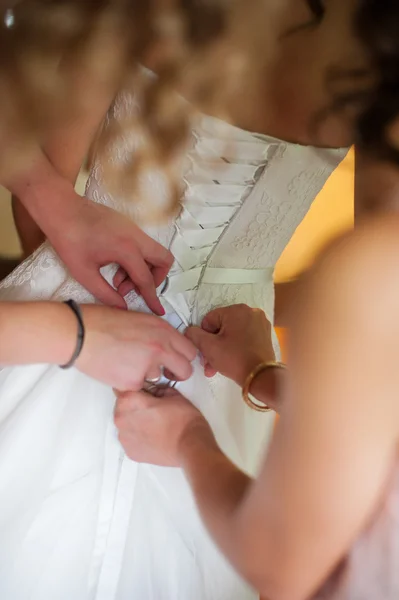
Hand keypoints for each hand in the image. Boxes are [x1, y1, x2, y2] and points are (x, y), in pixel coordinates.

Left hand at [31, 182, 171, 313]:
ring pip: (154, 252)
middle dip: (156, 279)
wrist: (61, 209)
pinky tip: (116, 268)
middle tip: (136, 289)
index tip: (158, 311)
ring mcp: (133, 228)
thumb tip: (122, 307)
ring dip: (143, 270)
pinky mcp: (127, 225)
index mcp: (127, 250)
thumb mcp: (84, 273)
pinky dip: (136, 260)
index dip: (152, 298)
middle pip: (164, 260)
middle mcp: (136, 237)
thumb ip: (106, 293)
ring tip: (119, 281)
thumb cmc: (69, 240)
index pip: (146, 279)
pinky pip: (142, 245)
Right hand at [76, 305, 195, 389]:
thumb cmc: (103, 321)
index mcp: (163, 330)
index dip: (183, 357)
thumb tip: (167, 345)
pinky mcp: (133, 382)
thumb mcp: (138, 319)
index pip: (190, 351)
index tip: (176, 361)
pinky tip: (116, 368)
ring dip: (148, 374)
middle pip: (185, 370)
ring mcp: (148, 366)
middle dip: (177, 374)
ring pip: (159, 378)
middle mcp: (161, 348)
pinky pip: (139, 386)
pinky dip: (130, 381)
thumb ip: (157, 332)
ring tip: (127, 362)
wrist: (79, 333)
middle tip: (166, 373)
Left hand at [114, 388, 209, 465]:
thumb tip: (154, 392)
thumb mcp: (172, 393)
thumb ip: (157, 389)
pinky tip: (153, 435)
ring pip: (125, 424)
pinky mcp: (130, 452)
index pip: (123, 388)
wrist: (190, 445)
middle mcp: (121, 419)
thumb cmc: (184, 421)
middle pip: (121, 407)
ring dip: (134, 422)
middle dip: (134, 406)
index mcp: (129, 401)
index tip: (145, 392)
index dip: (136, 389)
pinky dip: (138, 437)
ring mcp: (124, 438)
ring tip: (154, 424)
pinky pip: (130, 439)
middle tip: (152, 408)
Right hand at [186, 304, 274, 386]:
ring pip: (232, 334)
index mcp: (237, 310)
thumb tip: (190, 331)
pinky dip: (235, 348)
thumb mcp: (209, 347)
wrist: (261, 377)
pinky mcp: (265, 335)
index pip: (209, 319)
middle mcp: (251, 312)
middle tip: (207, 363)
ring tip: (215, 368)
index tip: (204, 352)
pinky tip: (229, 362)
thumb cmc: (234, 358)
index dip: (204, 336)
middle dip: (213, 346)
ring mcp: (260, 324)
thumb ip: (194, 335)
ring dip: (222, 349)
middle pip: (222, 328)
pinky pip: (243, 338)